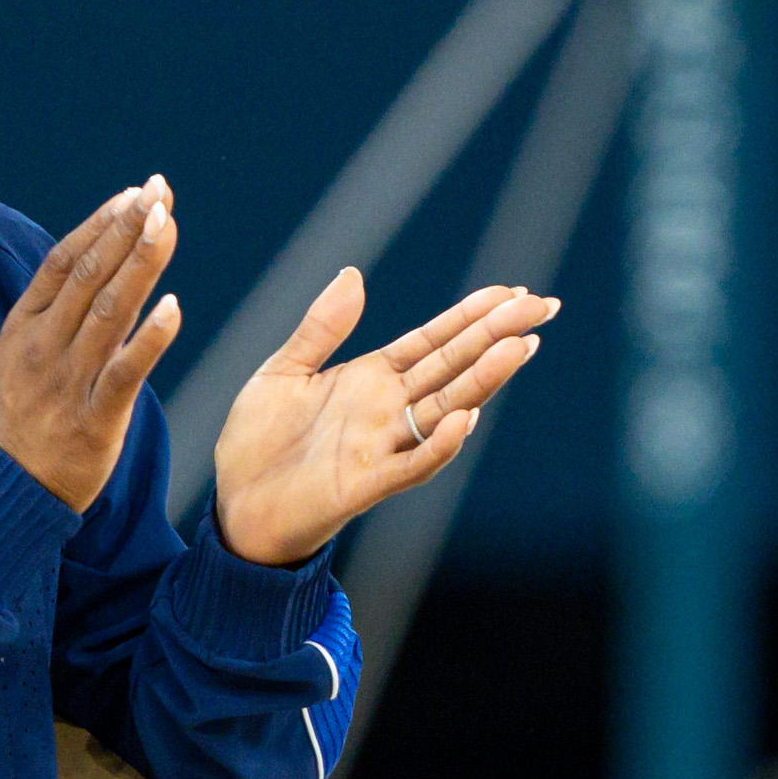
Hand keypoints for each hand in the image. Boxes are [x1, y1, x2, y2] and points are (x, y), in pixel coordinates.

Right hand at [0, 176, 182, 509]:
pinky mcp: (94, 417)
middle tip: (159, 193)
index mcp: (25, 325)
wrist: (7, 490)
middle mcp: (44, 345)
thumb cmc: (25, 416)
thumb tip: (99, 261)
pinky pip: (124, 372)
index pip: (62, 261)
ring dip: (140, 264)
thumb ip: (58, 311)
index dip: (100, 224)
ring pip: (108, 311)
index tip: (136, 193)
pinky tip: (172, 307)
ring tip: (167, 225)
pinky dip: (150, 339)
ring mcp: (67, 380)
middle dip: (125, 229)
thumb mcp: (24, 354)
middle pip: (87, 275)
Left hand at [212, 275, 557, 568]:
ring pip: (446, 408)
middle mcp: (388, 409)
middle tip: (541, 306)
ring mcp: (382, 446)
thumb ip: (321, 328)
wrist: (235, 504)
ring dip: (484, 380)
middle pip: (454, 366)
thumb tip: (352, 274)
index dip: (473, 316)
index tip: (513, 290)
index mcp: (372, 378)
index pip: (435, 340)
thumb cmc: (258, 442)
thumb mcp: (283, 371)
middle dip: (497, 336)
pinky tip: (466, 418)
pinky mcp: (366, 484)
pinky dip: (439, 444)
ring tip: (520, 347)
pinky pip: (412, 464)